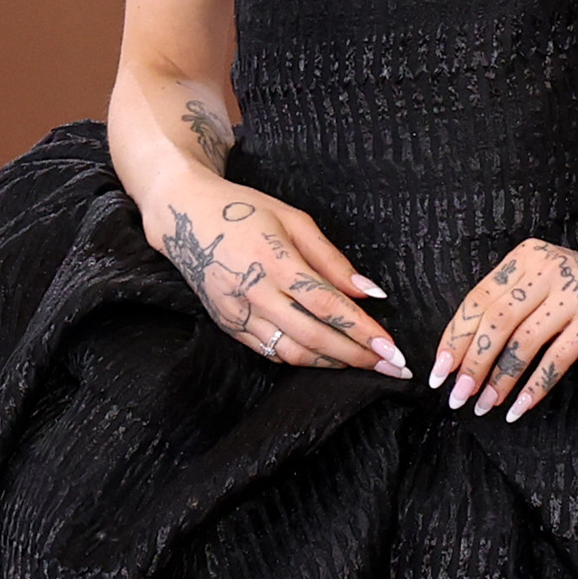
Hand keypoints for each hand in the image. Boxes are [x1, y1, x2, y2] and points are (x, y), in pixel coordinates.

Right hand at [154, 181, 401, 372]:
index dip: (363, 331)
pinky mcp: (228, 325)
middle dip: (358, 357)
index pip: (328, 306)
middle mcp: (256, 293)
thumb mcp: (294, 220)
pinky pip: (271, 352)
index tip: (392, 349)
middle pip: (315, 337)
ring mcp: (239, 314)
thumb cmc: (244, 210)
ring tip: (364, 364)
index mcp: (276, 261)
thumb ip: (333, 260)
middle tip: (392, 369)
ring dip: (333, 363)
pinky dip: (303, 359)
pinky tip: (327, 357)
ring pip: (293, 352)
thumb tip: (369, 292)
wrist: (185, 216)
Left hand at [434, 229, 577, 419]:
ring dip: (500, 380)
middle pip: (496, 321)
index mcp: (526, 257)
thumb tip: (460, 354)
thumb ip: (508, 305)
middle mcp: (549, 267)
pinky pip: (558, 357)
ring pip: (524, 341)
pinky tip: (519, 409)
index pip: (478, 300)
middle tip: (457, 397)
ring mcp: (577, 290)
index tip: (438, 373)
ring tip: (485, 407)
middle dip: (472, 364)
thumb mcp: (543, 285)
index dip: (454, 339)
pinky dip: (535, 387)